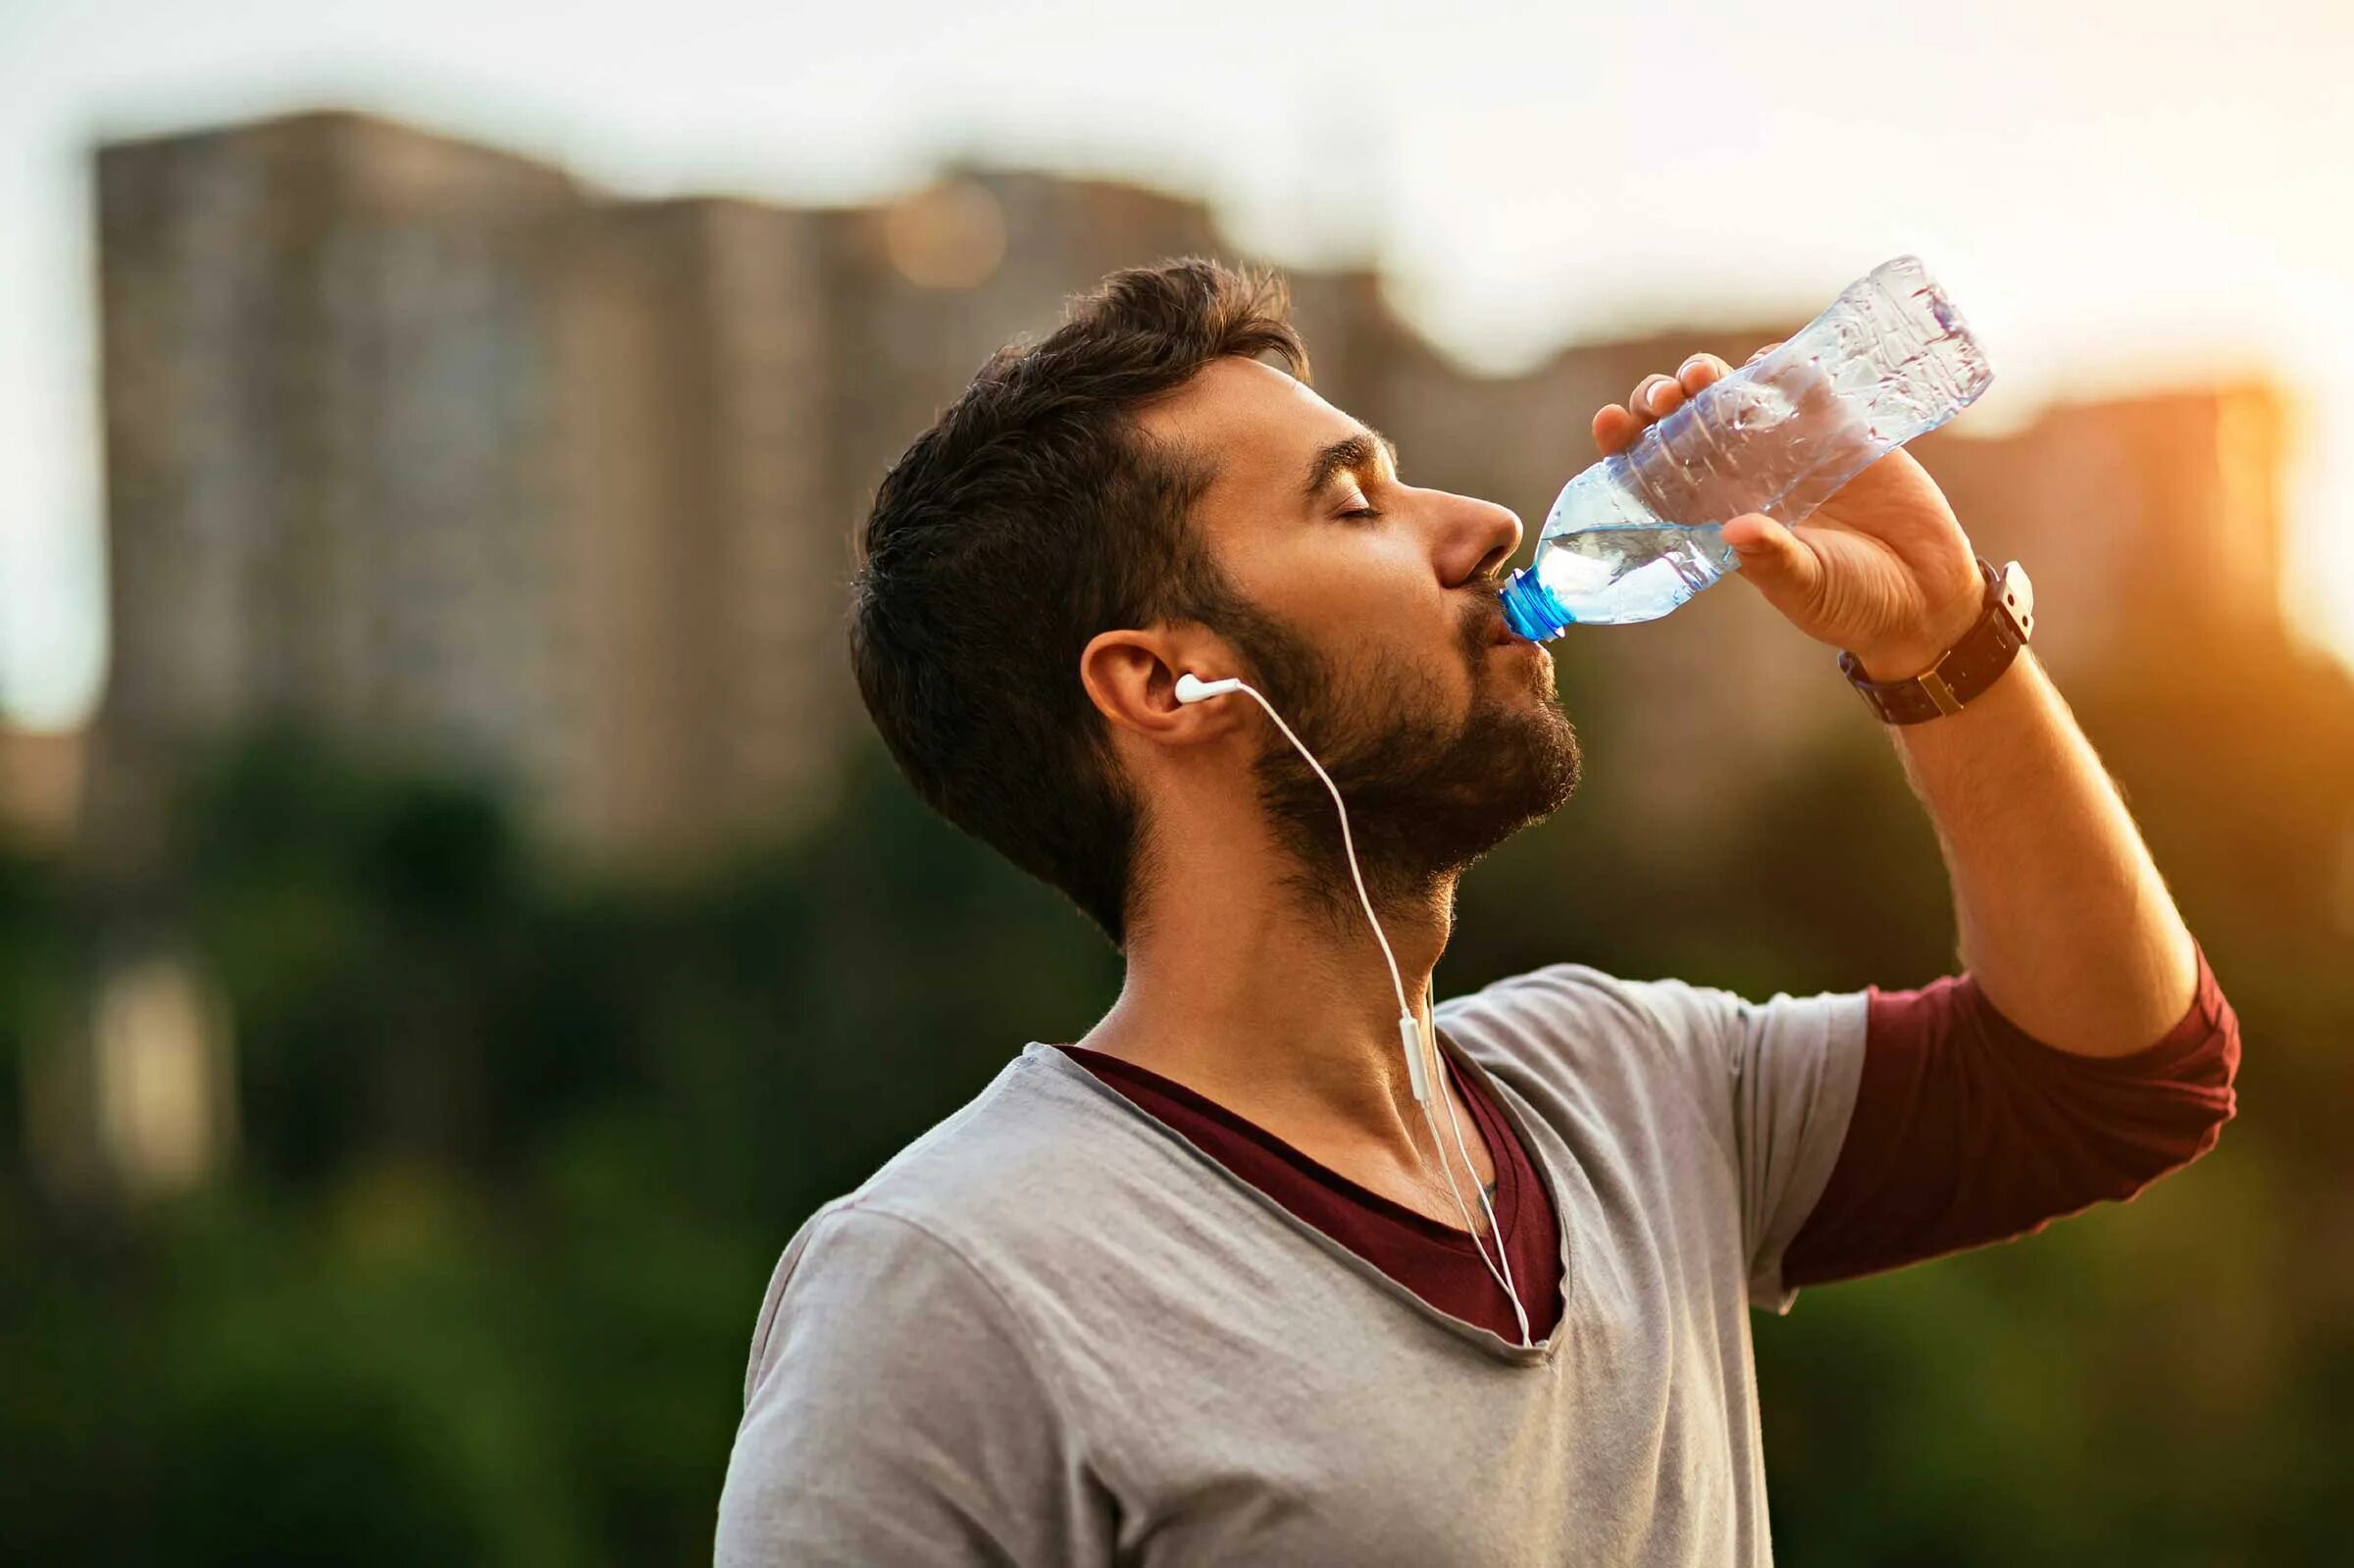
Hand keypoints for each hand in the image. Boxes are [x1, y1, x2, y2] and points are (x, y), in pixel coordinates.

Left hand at [1595, 350, 1984, 680]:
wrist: (1927, 595)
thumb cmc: (1852, 602)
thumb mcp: (1808, 586)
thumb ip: (1773, 560)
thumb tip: (1737, 530)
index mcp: (1717, 518)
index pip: (1656, 475)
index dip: (1627, 446)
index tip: (1608, 423)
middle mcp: (1743, 478)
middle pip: (1685, 426)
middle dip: (1665, 403)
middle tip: (1664, 398)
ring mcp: (1789, 449)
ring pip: (1734, 398)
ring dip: (1712, 379)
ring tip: (1702, 375)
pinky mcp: (1840, 431)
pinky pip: (1803, 387)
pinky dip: (1783, 370)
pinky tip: (1765, 363)